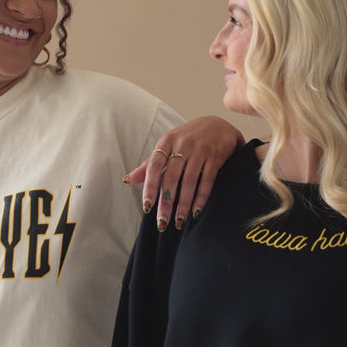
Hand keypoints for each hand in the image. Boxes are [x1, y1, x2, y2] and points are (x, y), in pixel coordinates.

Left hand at [126, 116, 241, 227]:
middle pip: (171, 177)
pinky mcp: (215, 156)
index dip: (149, 186)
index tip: (147, 206)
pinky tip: (196, 211)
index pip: (154, 166)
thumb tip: (128, 180)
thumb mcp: (167, 145)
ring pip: (189, 182)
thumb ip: (149, 164)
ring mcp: (200, 150)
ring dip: (184, 204)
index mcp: (166, 141)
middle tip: (162, 222)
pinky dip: (201, 197)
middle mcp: (183, 144)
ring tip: (179, 221)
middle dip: (166, 202)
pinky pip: (207, 181)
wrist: (218, 124)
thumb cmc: (188, 138)